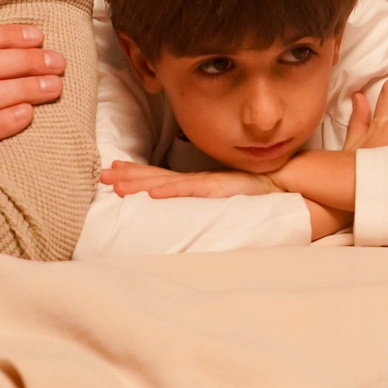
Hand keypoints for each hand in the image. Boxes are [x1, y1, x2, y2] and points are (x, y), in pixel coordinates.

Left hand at [100, 161, 281, 199]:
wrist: (285, 184)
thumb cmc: (257, 195)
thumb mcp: (225, 200)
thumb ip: (207, 205)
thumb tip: (191, 217)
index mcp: (197, 184)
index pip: (159, 177)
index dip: (135, 173)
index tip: (112, 170)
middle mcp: (197, 181)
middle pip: (155, 177)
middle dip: (128, 175)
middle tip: (102, 175)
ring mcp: (206, 184)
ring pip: (166, 182)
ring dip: (140, 182)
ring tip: (117, 184)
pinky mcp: (218, 189)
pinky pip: (190, 191)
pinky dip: (170, 191)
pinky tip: (154, 193)